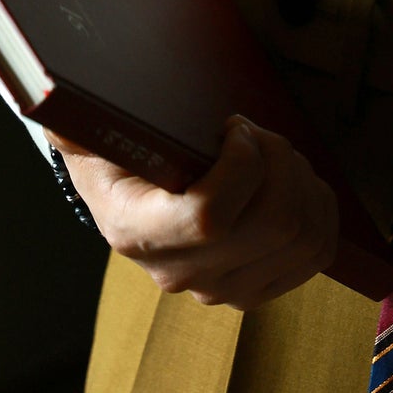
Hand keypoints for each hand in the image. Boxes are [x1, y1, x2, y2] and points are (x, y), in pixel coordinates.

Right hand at [46, 114, 338, 310]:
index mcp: (136, 230)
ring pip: (303, 236)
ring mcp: (218, 289)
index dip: (243, 164)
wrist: (125, 195)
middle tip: (255, 134)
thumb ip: (92, 117)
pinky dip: (318, 208)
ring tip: (271, 155)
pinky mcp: (253, 290)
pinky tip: (292, 182)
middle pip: (274, 223)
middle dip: (281, 160)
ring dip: (302, 181)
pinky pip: (316, 253)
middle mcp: (178, 271)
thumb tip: (74, 103)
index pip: (210, 217)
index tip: (233, 128)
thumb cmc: (118, 149)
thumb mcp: (94, 127)